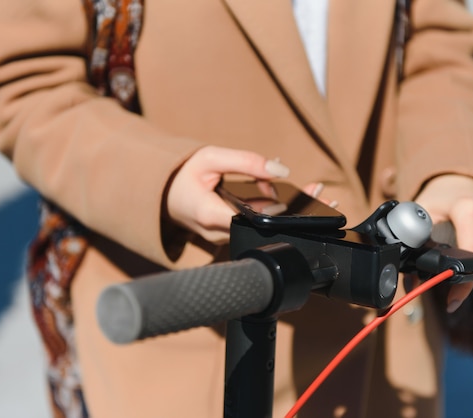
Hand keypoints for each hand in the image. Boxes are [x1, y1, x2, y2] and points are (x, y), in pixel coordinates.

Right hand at [166, 146, 289, 243]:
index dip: (277, 210)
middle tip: (308, 189)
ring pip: (259, 226)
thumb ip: (246, 162)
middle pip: (262, 226)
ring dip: (277, 207)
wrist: (164, 193)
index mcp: (210, 215)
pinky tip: (275, 194)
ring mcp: (223, 239)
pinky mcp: (228, 237)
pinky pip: (252, 225)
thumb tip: (281, 171)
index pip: (253, 221)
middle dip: (286, 206)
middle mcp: (217, 233)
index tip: (295, 197)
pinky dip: (266, 210)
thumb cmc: (183, 175)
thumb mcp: (211, 158)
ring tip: (295, 189)